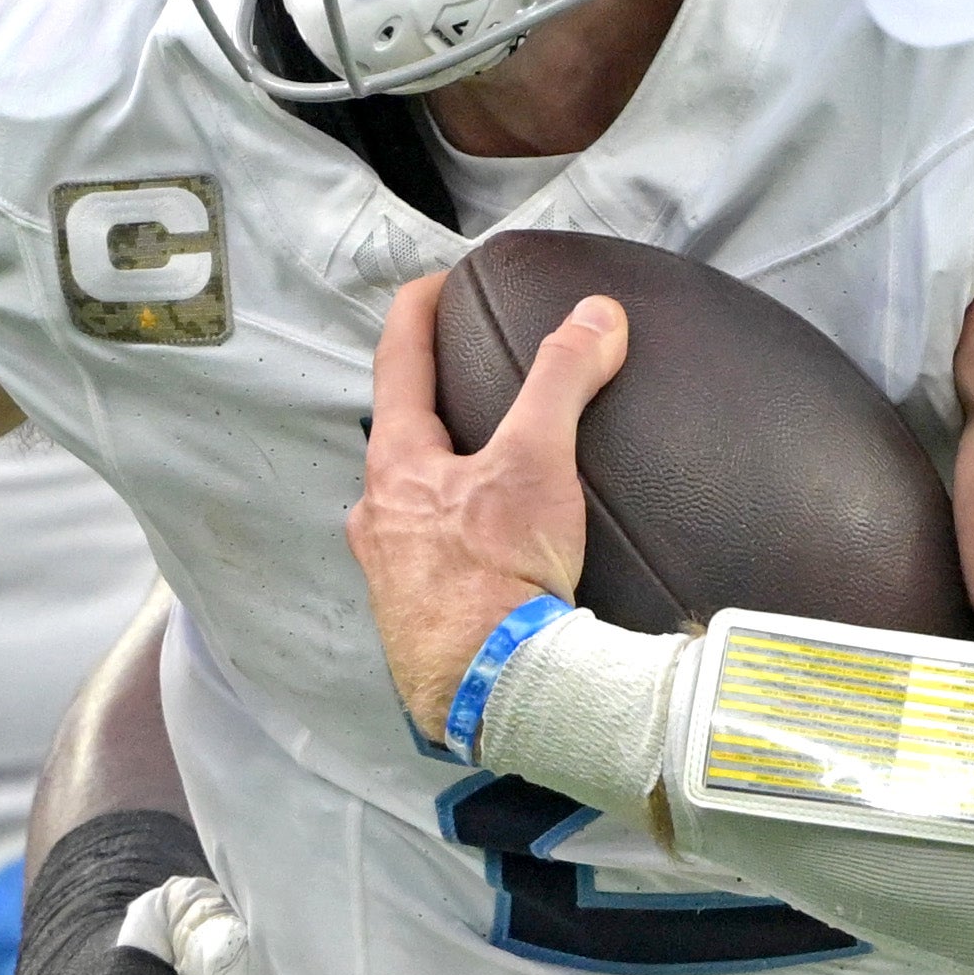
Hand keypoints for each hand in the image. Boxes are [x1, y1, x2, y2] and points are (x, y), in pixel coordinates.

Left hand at [349, 271, 621, 739]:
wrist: (494, 690)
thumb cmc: (499, 574)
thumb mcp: (538, 462)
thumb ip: (564, 379)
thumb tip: (596, 314)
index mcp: (397, 466)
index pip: (398, 364)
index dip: (415, 314)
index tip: (432, 284)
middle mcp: (377, 517)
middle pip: (398, 440)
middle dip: (428, 409)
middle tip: (462, 387)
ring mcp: (389, 574)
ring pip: (408, 506)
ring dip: (439, 483)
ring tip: (483, 479)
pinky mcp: (413, 622)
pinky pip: (428, 563)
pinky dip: (454, 544)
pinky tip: (486, 558)